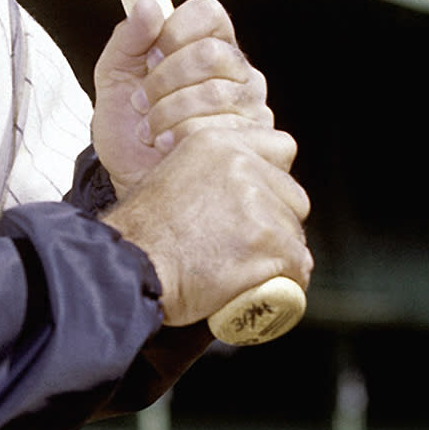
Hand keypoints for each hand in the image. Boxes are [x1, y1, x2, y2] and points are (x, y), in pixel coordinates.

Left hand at [91, 0, 280, 196]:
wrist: (132, 183)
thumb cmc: (128, 130)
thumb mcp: (113, 78)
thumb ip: (127, 39)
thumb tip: (148, 5)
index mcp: (210, 45)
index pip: (208, 13)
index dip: (175, 31)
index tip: (149, 57)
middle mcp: (240, 73)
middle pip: (211, 53)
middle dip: (163, 81)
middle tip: (142, 103)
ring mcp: (253, 108)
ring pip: (215, 93)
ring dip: (167, 114)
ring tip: (151, 130)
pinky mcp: (259, 144)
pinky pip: (222, 130)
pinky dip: (181, 139)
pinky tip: (169, 149)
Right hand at [102, 123, 312, 326]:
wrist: (128, 266)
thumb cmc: (139, 234)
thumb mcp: (168, 176)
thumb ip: (204, 171)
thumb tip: (227, 185)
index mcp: (218, 144)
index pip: (281, 147)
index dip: (275, 181)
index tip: (265, 201)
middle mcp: (242, 166)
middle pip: (293, 196)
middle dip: (280, 222)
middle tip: (252, 244)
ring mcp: (258, 204)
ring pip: (295, 234)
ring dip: (281, 255)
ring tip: (250, 270)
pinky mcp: (268, 243)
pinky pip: (299, 264)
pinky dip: (288, 280)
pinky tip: (265, 285)